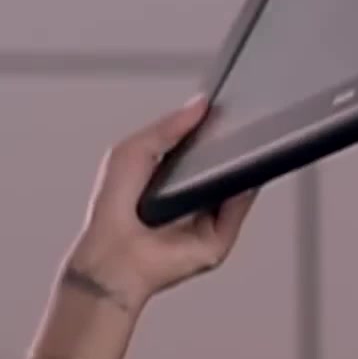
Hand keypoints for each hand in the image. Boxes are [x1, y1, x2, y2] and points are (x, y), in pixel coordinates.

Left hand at [60, 95, 258, 315]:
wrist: (112, 253)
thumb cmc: (111, 208)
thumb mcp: (134, 151)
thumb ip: (168, 126)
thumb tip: (200, 105)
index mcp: (168, 177)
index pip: (201, 149)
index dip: (214, 130)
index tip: (227, 110)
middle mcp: (189, 199)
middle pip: (223, 168)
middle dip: (234, 146)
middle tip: (242, 125)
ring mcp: (205, 221)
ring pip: (237, 189)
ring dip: (244, 167)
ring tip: (246, 144)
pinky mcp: (216, 241)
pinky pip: (238, 212)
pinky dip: (245, 194)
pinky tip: (243, 175)